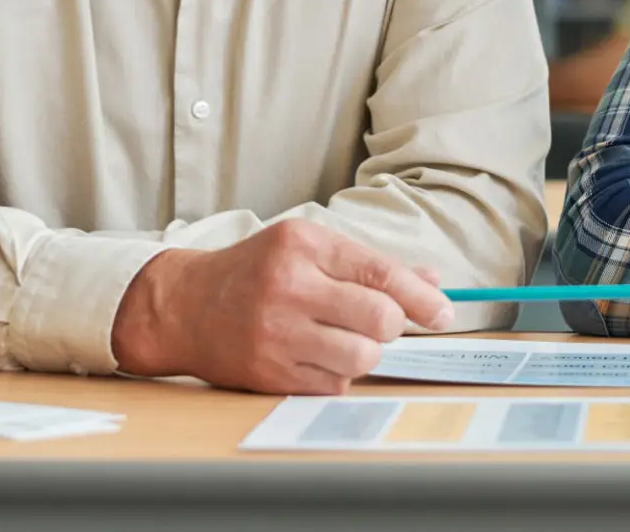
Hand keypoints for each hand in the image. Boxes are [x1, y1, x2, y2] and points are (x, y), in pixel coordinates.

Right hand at [109, 220, 453, 393]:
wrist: (185, 306)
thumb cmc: (256, 272)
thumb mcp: (307, 248)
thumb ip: (369, 264)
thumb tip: (432, 282)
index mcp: (303, 245)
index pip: (381, 274)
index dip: (422, 299)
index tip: (444, 313)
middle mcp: (290, 287)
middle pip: (379, 318)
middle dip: (392, 325)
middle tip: (380, 323)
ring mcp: (277, 333)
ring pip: (361, 357)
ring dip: (367, 353)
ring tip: (346, 340)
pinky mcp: (269, 373)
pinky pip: (334, 384)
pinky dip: (338, 374)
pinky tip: (317, 356)